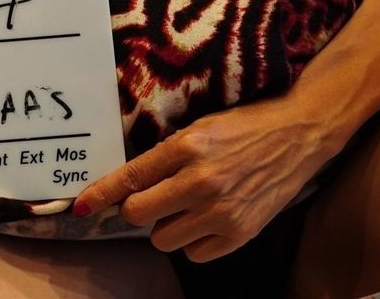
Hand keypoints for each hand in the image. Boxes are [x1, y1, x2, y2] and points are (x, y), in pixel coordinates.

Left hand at [69, 93, 334, 262]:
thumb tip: (129, 183)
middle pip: (139, 215)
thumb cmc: (247, 125)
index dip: (101, 195)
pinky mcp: (240, 233)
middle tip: (154, 197)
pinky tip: (209, 219)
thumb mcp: (202, 127)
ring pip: (163, 240)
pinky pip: (195, 254)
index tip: (80, 207)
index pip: (131, 178)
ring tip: (187, 207)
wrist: (299, 134)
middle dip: (139, 208)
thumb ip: (167, 155)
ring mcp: (221, 211)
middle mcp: (201, 181)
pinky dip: (195, 241)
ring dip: (168, 226)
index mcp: (188, 146)